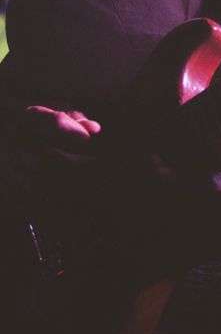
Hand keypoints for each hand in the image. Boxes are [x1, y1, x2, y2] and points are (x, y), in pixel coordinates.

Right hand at [0, 105, 100, 233]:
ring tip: (96, 188)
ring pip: (40, 187)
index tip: (90, 138)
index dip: (71, 132)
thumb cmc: (39, 124)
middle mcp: (16, 146)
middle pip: (45, 159)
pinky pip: (36, 215)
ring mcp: (11, 173)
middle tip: (98, 166)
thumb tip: (93, 129)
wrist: (2, 140)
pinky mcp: (12, 196)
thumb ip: (75, 117)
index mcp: (29, 118)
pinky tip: (84, 224)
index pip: (48, 123)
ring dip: (74, 191)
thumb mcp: (54, 109)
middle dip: (77, 167)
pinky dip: (61, 223)